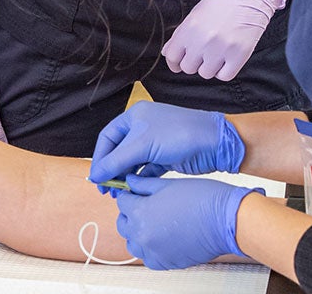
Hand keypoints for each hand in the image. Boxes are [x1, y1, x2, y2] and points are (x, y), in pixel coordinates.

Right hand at [88, 101, 245, 189]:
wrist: (216, 143)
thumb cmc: (180, 134)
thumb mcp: (142, 146)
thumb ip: (116, 161)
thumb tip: (95, 176)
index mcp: (135, 116)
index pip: (107, 138)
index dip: (99, 158)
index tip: (96, 178)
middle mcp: (143, 127)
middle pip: (118, 152)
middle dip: (111, 171)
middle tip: (107, 191)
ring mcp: (155, 143)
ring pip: (132, 163)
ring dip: (124, 178)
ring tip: (119, 194)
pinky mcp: (166, 158)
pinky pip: (146, 170)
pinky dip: (139, 180)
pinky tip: (135, 190)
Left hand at [114, 175, 260, 269]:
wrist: (226, 221)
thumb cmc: (204, 201)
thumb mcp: (169, 184)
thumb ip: (144, 185)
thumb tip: (131, 182)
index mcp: (140, 212)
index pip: (122, 202)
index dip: (129, 194)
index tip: (135, 193)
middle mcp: (142, 234)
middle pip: (123, 223)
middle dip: (131, 214)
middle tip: (145, 206)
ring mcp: (152, 251)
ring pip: (133, 242)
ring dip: (138, 233)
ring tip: (154, 223)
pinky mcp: (164, 262)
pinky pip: (147, 257)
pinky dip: (150, 248)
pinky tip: (161, 238)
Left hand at [161, 0, 289, 80]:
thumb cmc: (223, 2)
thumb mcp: (197, 14)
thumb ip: (180, 35)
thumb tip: (167, 52)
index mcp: (189, 28)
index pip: (172, 56)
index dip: (174, 62)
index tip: (179, 63)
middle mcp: (203, 40)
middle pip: (188, 68)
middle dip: (194, 62)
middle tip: (203, 52)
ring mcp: (221, 49)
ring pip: (206, 73)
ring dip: (210, 66)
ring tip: (218, 52)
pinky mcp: (239, 55)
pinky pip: (224, 76)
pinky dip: (225, 70)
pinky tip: (228, 58)